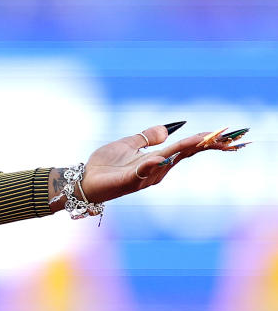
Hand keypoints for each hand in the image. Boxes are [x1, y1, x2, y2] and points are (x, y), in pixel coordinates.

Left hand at [73, 122, 248, 204]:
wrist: (84, 180)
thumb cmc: (105, 164)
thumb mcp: (128, 144)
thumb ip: (147, 137)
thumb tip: (167, 128)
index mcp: (157, 160)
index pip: (186, 148)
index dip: (205, 141)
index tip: (225, 133)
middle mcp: (156, 170)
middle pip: (184, 155)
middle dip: (205, 146)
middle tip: (226, 138)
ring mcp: (143, 177)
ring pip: (168, 162)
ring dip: (184, 150)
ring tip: (200, 139)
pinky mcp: (127, 182)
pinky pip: (142, 173)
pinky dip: (151, 165)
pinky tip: (160, 156)